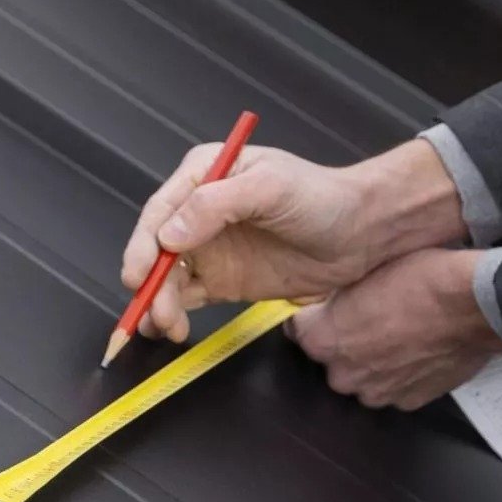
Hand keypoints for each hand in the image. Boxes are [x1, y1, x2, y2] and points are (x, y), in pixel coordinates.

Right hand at [120, 139, 464, 344]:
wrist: (361, 234)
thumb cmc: (322, 197)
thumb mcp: (271, 188)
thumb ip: (217, 205)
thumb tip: (168, 234)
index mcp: (207, 173)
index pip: (161, 209)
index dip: (143, 243)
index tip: (140, 274)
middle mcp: (201, 209)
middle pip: (154, 246)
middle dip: (147, 280)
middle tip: (154, 310)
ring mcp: (210, 246)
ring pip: (164, 276)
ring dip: (156, 302)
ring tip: (167, 326)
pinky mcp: (221, 278)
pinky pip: (184, 297)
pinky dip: (171, 314)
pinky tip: (173, 328)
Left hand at [288, 248, 501, 410]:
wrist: (474, 303)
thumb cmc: (422, 276)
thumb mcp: (369, 267)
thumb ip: (340, 293)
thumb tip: (333, 297)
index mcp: (325, 339)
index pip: (299, 329)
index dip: (316, 313)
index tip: (329, 303)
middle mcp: (344, 374)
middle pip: (332, 356)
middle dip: (345, 338)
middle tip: (370, 311)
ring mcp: (379, 393)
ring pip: (364, 375)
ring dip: (373, 358)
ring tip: (400, 329)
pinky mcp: (410, 401)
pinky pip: (394, 386)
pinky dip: (402, 371)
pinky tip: (419, 345)